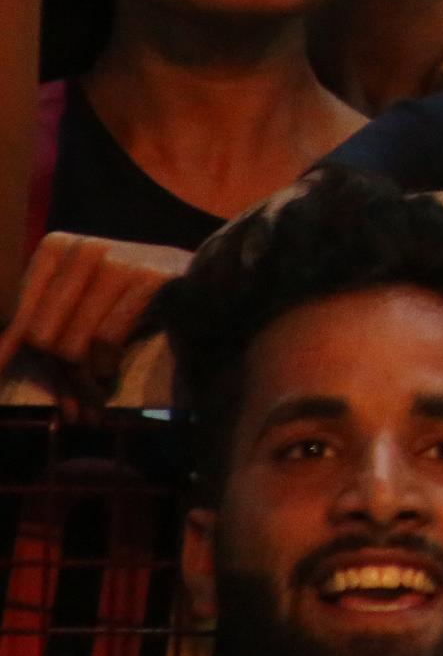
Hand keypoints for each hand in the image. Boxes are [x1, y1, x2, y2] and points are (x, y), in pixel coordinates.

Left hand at [0, 233, 189, 397]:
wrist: (209, 276)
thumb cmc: (132, 294)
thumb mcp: (81, 301)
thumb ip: (42, 325)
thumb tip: (0, 361)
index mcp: (56, 249)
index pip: (21, 315)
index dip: (9, 351)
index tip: (1, 374)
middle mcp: (82, 249)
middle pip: (43, 335)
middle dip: (57, 377)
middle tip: (73, 406)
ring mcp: (115, 261)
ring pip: (72, 344)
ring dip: (81, 384)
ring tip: (90, 405)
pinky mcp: (146, 279)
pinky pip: (105, 341)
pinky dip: (104, 370)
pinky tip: (110, 379)